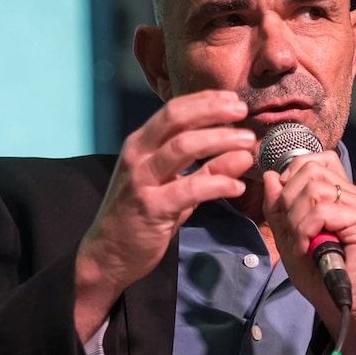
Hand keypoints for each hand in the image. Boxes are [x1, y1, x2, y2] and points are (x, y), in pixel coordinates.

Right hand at [74, 90, 256, 339]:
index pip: (174, 110)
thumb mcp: (175, 187)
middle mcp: (137, 155)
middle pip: (177, 118)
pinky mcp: (151, 207)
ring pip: (183, 146)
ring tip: (247, 144)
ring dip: (220, 141)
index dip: (206, 101)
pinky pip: (189, 188)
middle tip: (243, 111)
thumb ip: (206, 168)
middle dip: (213, 111)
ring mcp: (141, 180)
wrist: (107, 254)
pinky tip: (237, 187)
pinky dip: (217, 183)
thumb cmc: (141, 216)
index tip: (234, 100)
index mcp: (140, 144)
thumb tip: (242, 151)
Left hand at [262, 151, 355, 353]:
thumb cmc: (318, 272)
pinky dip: (305, 230)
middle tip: (292, 230)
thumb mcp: (287, 236)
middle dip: (288, 200)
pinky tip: (307, 247)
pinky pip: (322, 210)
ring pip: (313, 189)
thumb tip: (271, 176)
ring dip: (296, 219)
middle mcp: (351, 193)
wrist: (341, 302)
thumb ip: (278, 207)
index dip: (290, 178)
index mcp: (337, 192)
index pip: (313, 160)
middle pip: (309, 169)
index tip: (286, 207)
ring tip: (301, 242)